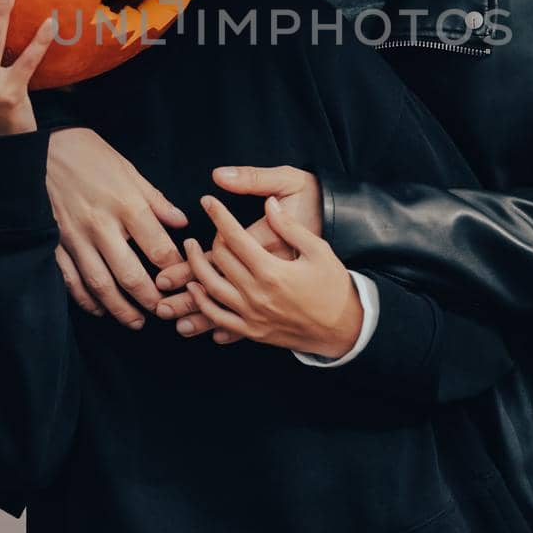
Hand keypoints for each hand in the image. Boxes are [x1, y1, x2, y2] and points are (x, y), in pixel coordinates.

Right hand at [45, 127, 189, 328]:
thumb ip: (156, 200)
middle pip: (131, 275)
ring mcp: (75, 238)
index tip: (184, 280)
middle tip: (164, 312)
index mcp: (126, 204)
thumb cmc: (89, 155)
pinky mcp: (53, 244)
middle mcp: (101, 225)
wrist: (40, 149)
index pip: (158, 248)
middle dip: (150, 300)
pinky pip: (71, 281)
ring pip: (101, 285)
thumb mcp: (128, 170)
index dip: (174, 270)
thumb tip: (181, 222)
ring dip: (121, 309)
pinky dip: (86, 300)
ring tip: (136, 321)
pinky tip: (100, 309)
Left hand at [155, 165, 321, 339]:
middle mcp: (257, 294)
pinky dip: (202, 303)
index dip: (218, 215)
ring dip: (194, 268)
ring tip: (189, 250)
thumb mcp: (319, 250)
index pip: (234, 237)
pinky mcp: (252, 332)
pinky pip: (218, 318)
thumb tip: (268, 204)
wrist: (344, 328)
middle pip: (218, 261)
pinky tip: (196, 288)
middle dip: (206, 238)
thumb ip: (290, 227)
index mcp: (272, 271)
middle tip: (204, 224)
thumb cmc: (333, 286)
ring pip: (210, 290)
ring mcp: (252, 316)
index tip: (207, 201)